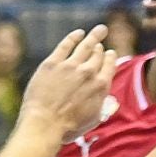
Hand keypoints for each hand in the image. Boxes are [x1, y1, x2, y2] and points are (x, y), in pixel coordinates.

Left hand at [21, 26, 116, 142]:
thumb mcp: (93, 119)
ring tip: (99, 30)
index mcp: (101, 86)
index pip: (109, 66)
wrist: (45, 123)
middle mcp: (89, 73)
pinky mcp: (52, 63)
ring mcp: (70, 66)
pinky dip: (73, 37)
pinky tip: (78, 33)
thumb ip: (101, 104)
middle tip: (100, 42)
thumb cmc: (68, 127)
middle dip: (100, 47)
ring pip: (86, 46)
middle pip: (97, 54)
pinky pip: (66, 45)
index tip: (110, 53)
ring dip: (94, 37)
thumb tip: (106, 98)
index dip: (110, 58)